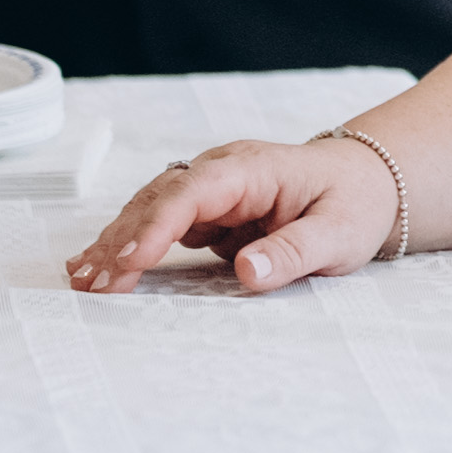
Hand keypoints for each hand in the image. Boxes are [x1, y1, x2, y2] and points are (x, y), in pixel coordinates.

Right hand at [64, 137, 396, 295]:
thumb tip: (247, 272)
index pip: (192, 194)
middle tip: (90, 283)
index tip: (131, 259)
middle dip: (122, 240)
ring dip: (117, 244)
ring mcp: (210, 189)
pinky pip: (159, 225)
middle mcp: (221, 171)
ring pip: (150, 211)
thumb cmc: (354, 203)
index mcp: (252, 170)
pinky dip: (130, 247)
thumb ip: (293, 252)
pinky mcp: (207, 210)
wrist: (369, 182)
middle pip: (159, 200)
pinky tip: (101, 269)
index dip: (157, 225)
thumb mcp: (338, 234)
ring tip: (83, 281)